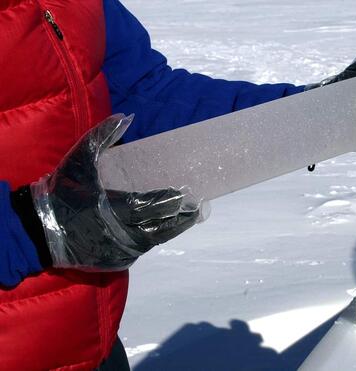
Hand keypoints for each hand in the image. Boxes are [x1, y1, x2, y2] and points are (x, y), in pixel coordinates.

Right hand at [31, 114, 200, 270]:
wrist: (38, 230)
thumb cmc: (62, 192)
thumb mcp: (80, 159)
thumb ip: (103, 136)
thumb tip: (126, 115)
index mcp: (116, 207)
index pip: (153, 205)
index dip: (172, 201)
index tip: (189, 195)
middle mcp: (122, 232)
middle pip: (161, 227)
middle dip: (181, 218)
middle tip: (198, 209)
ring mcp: (120, 250)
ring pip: (153, 240)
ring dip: (171, 230)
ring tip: (187, 219)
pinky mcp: (115, 262)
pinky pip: (139, 251)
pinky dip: (150, 240)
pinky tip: (160, 231)